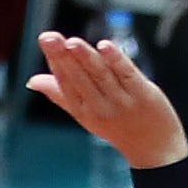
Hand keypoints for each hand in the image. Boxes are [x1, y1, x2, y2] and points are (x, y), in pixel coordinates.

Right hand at [23, 27, 187, 165]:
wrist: (154, 149)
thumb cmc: (118, 127)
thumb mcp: (86, 115)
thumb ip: (61, 94)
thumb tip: (33, 81)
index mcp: (83, 111)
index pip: (65, 82)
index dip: (55, 61)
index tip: (46, 40)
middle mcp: (99, 107)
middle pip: (79, 78)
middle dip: (64, 57)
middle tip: (50, 37)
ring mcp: (121, 101)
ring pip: (101, 75)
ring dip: (86, 58)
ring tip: (72, 43)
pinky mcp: (143, 94)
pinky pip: (127, 74)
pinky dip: (116, 60)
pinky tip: (105, 46)